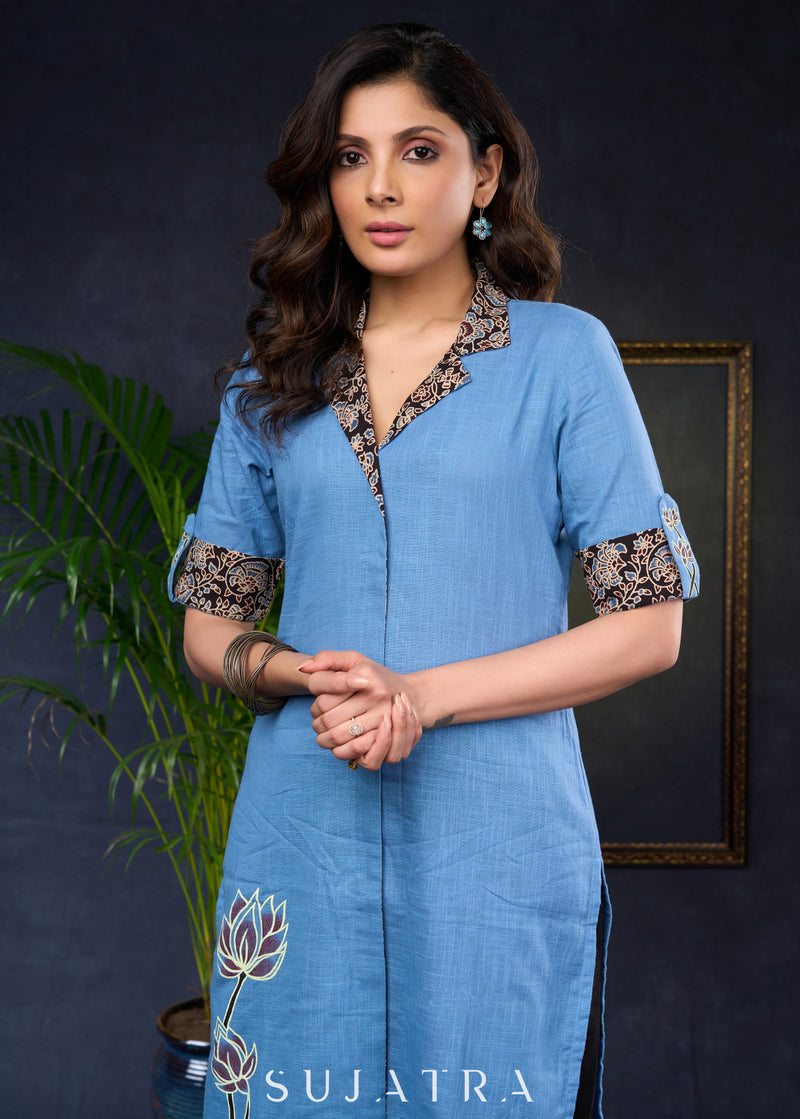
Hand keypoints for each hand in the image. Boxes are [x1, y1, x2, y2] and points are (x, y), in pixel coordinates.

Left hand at [298, 650, 421, 768]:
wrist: (409, 694)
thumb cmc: (376, 676)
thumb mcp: (355, 660)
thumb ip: (327, 659)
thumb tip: (303, 668)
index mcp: (365, 677)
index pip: (325, 699)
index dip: (315, 708)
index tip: (317, 710)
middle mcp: (377, 696)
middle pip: (331, 720)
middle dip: (318, 727)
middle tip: (317, 727)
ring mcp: (384, 717)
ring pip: (341, 737)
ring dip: (327, 741)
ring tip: (324, 738)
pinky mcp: (388, 735)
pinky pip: (358, 750)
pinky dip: (343, 752)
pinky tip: (339, 747)